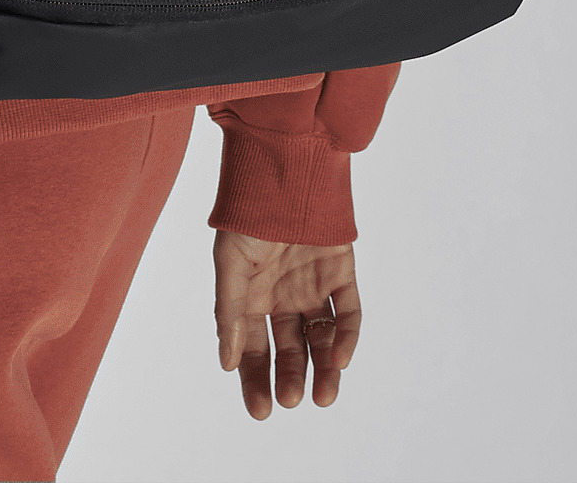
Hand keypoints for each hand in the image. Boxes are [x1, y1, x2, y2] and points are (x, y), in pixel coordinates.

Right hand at [212, 230, 361, 419]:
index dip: (255, 379)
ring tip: (323, 396)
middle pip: (290, 350)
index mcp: (252, 296)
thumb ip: (230, 312)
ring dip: (324, 369)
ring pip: (322, 338)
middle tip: (292, 400)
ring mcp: (314, 285)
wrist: (284, 166)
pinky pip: (349, 312)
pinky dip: (347, 338)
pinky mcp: (342, 272)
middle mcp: (284, 296)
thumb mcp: (230, 262)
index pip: (254, 349)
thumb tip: (228, 362)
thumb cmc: (248, 212)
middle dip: (290, 377)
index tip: (261, 410)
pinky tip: (340, 359)